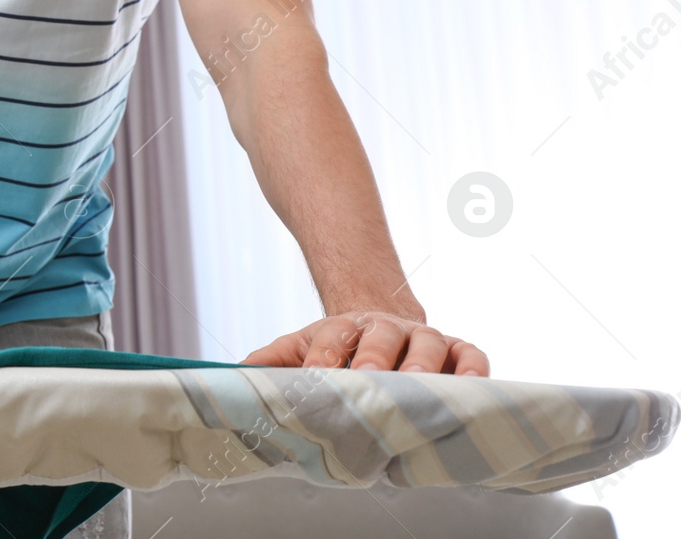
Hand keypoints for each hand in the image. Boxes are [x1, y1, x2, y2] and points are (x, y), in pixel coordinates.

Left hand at [241, 311, 489, 375]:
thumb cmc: (337, 349)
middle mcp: (387, 329)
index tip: (316, 376)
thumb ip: (271, 361)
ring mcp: (425, 338)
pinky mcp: (458, 350)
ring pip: (430, 345)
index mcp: (345, 328)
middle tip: (370, 379)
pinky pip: (472, 354)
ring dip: (424, 365)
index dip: (324, 356)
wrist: (378, 325)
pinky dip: (476, 369)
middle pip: (383, 337)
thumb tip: (235, 374)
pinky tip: (473, 387)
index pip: (333, 338)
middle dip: (376, 358)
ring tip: (417, 386)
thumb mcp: (300, 348)